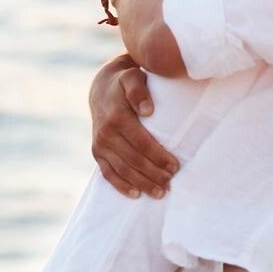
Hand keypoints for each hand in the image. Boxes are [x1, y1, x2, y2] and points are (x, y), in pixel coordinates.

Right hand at [88, 54, 177, 198]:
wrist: (102, 88)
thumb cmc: (125, 82)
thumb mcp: (132, 77)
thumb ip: (139, 91)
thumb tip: (147, 110)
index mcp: (117, 117)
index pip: (141, 142)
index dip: (158, 157)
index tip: (175, 167)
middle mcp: (105, 133)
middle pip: (133, 160)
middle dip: (153, 174)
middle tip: (171, 183)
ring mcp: (99, 144)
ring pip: (122, 170)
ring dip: (141, 183)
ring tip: (160, 193)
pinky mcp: (97, 152)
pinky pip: (107, 173)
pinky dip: (120, 185)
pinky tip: (135, 194)